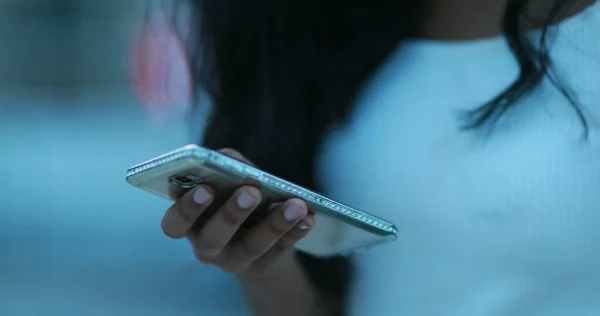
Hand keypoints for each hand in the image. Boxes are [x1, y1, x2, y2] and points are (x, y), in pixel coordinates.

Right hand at [160, 149, 314, 275]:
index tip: (205, 189)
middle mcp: (206, 246)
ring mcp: (233, 261)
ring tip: (296, 204)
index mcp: (189, 224)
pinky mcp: (261, 266)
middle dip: (232, 214)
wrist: (255, 231)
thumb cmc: (232, 196)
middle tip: (251, 192)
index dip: (187, 209)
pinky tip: (309, 218)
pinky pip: (279, 252)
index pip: (174, 224)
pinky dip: (295, 233)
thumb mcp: (226, 181)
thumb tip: (227, 158)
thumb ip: (224, 167)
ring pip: (251, 247)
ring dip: (274, 224)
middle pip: (213, 238)